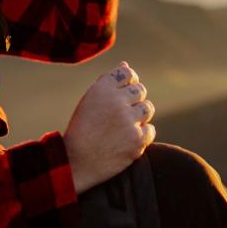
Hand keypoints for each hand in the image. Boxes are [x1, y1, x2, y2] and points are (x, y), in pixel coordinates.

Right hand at [62, 61, 155, 193]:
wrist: (76, 162)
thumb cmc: (82, 129)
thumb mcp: (89, 100)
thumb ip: (108, 83)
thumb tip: (126, 65)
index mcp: (102, 88)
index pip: (127, 73)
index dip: (127, 82)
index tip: (121, 94)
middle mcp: (116, 101)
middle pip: (140, 90)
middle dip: (133, 100)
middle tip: (120, 115)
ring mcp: (128, 121)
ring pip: (147, 108)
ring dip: (139, 116)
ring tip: (124, 127)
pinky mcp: (137, 140)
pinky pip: (150, 129)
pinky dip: (141, 135)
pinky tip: (127, 140)